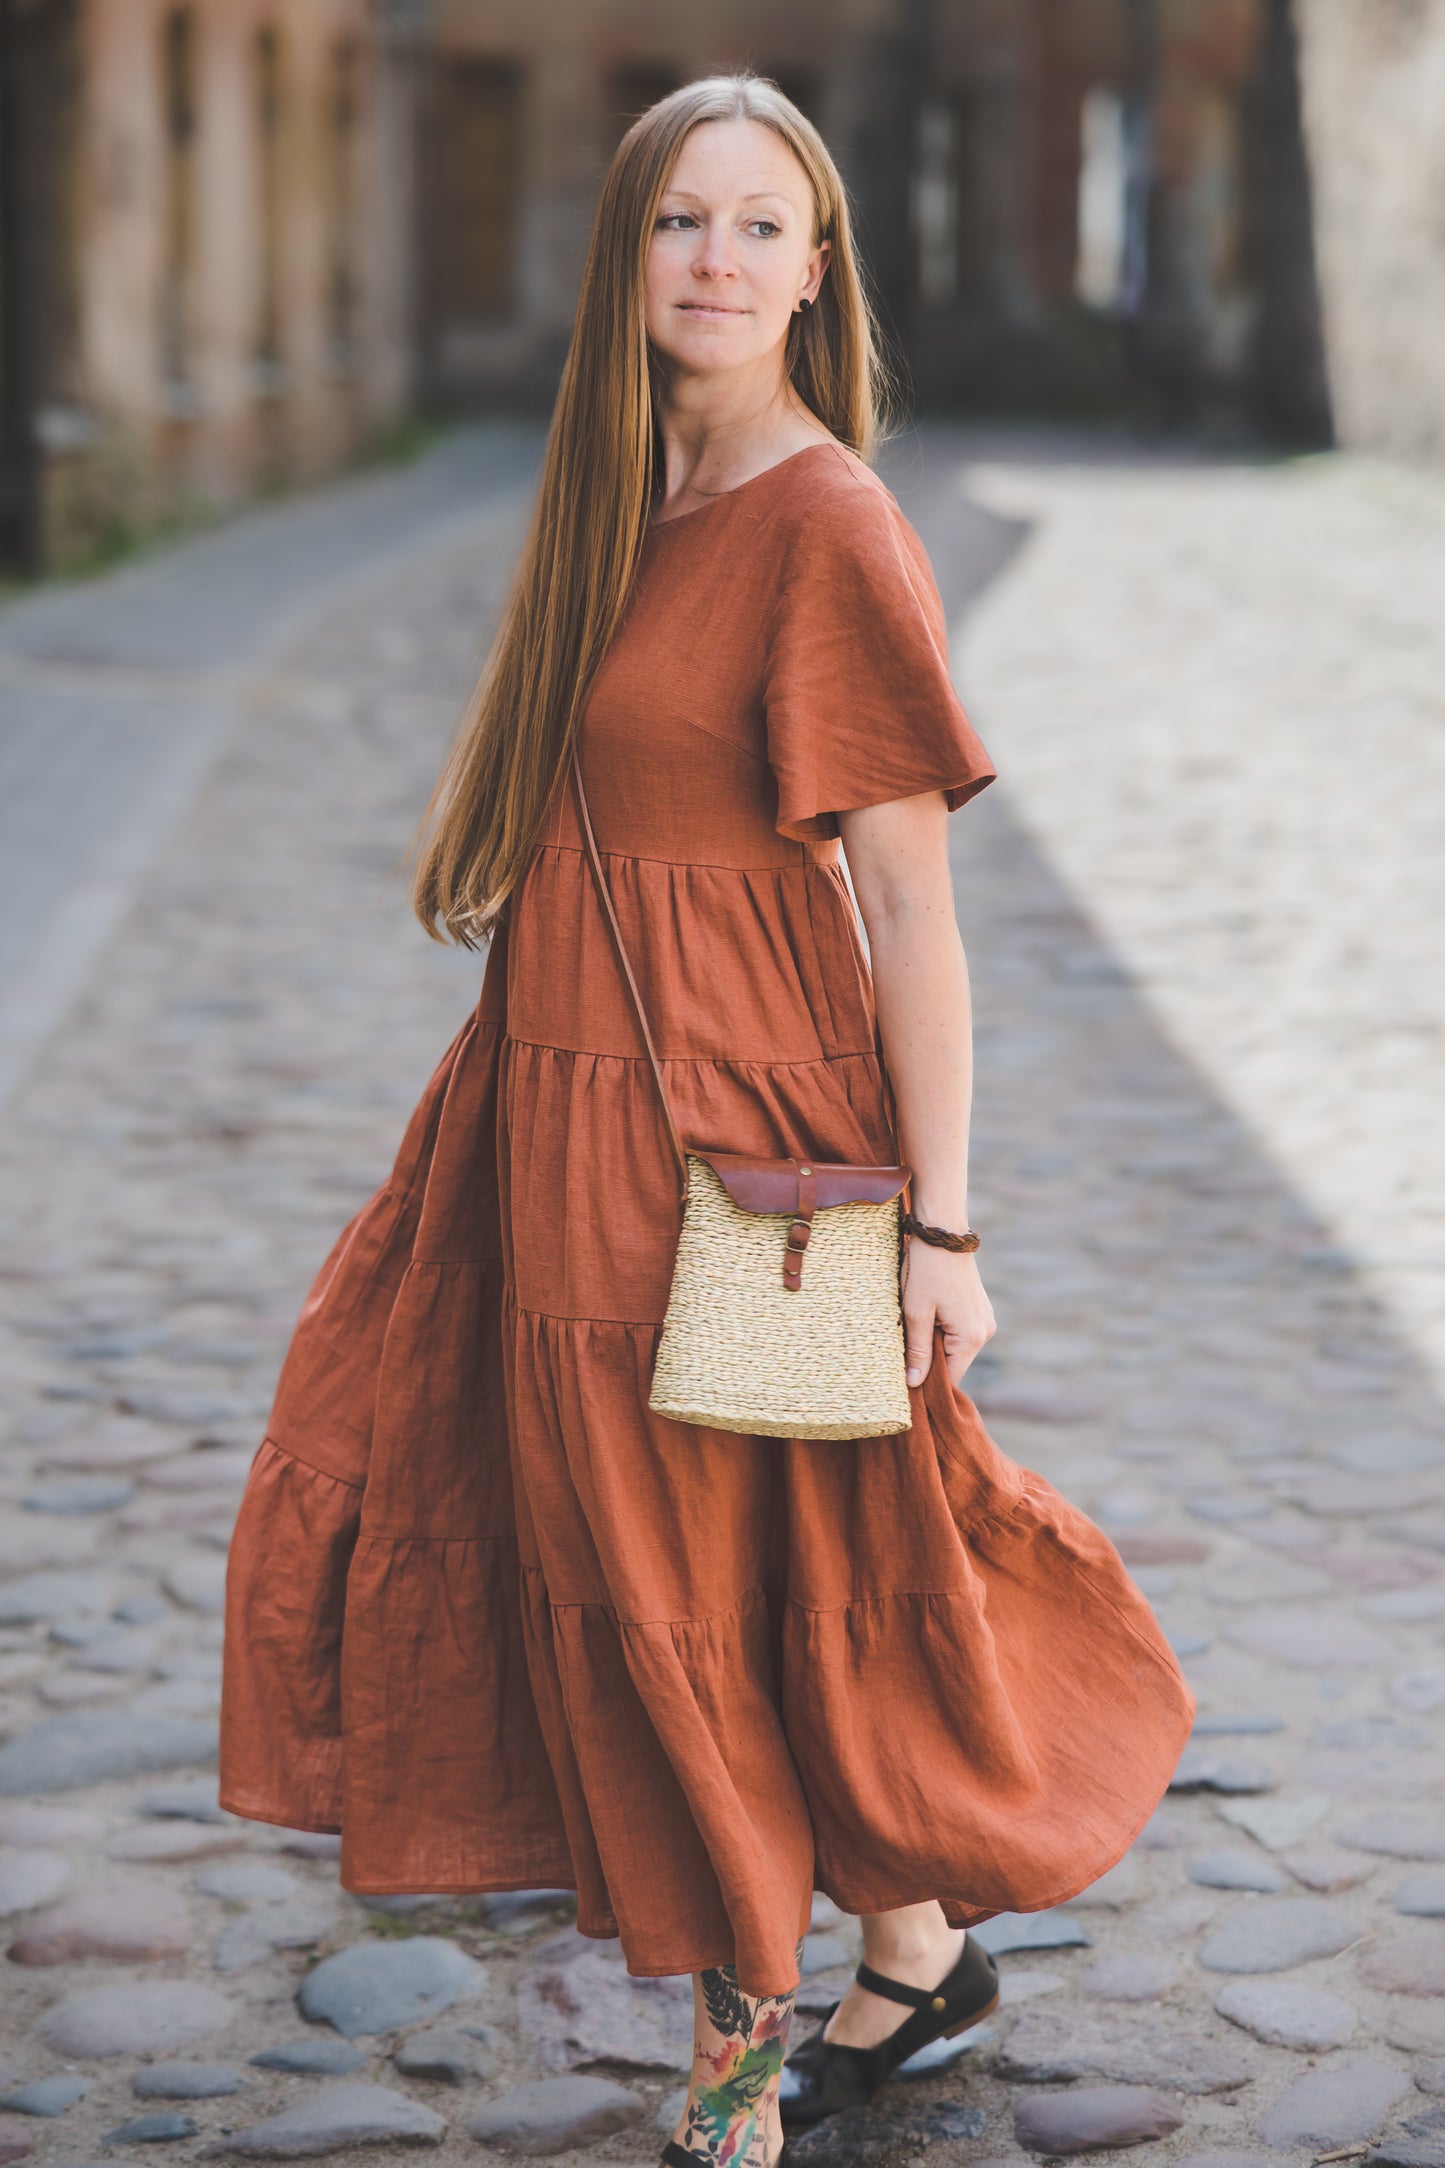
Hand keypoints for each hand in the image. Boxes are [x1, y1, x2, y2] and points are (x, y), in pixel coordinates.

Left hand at [901, 1240, 995, 1389]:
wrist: (942, 1232)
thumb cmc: (926, 1271)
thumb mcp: (916, 1314)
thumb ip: (918, 1352)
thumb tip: (914, 1384)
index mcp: (971, 1337)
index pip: (950, 1379)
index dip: (928, 1384)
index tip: (905, 1385)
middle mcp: (985, 1332)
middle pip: (954, 1364)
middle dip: (930, 1362)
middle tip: (903, 1355)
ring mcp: (985, 1320)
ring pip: (955, 1348)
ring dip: (935, 1344)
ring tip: (914, 1328)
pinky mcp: (980, 1309)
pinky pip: (960, 1332)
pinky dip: (943, 1332)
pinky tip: (927, 1317)